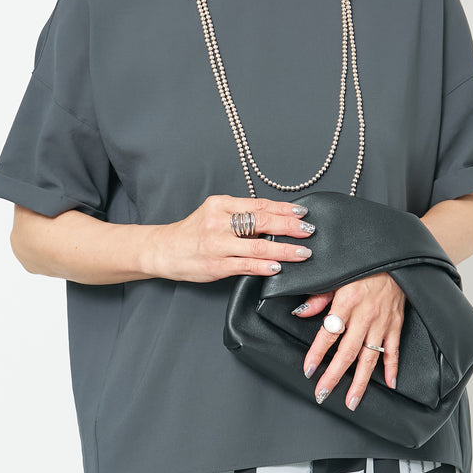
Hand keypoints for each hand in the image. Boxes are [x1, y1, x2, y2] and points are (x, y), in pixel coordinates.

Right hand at [150, 194, 314, 281]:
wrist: (163, 250)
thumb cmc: (193, 232)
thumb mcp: (214, 214)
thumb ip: (240, 214)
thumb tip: (276, 217)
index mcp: (220, 204)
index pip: (259, 205)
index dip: (283, 209)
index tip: (302, 212)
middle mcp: (218, 222)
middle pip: (261, 222)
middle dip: (289, 226)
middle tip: (309, 230)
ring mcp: (216, 245)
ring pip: (257, 246)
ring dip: (284, 250)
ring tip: (302, 252)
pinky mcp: (215, 266)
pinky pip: (245, 266)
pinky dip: (264, 266)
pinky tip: (278, 267)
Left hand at [294, 273, 404, 409]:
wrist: (394, 255)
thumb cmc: (362, 265)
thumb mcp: (337, 275)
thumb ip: (319, 296)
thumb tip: (301, 312)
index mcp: (347, 302)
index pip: (328, 333)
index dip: (317, 353)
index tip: (309, 370)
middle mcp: (365, 316)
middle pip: (347, 352)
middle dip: (334, 375)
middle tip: (323, 393)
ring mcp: (382, 322)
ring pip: (370, 358)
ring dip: (361, 382)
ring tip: (352, 401)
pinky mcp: (396, 323)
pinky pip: (394, 350)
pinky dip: (392, 367)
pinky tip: (390, 383)